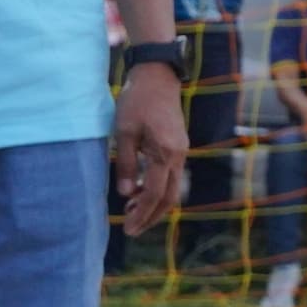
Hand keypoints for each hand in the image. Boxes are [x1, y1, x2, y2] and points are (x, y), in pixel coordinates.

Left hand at [112, 61, 188, 236]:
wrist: (158, 77)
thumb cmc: (137, 101)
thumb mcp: (124, 132)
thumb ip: (127, 165)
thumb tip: (127, 194)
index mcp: (166, 152)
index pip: (155, 193)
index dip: (141, 213)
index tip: (128, 228)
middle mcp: (179, 155)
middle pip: (170, 197)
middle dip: (151, 216)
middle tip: (132, 230)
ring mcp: (181, 150)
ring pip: (173, 188)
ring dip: (154, 204)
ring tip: (131, 212)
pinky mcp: (178, 146)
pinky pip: (171, 175)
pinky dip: (157, 189)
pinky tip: (140, 191)